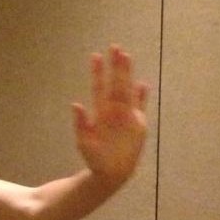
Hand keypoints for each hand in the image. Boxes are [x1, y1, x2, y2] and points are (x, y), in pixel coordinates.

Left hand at [72, 46, 149, 183]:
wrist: (109, 172)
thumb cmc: (94, 158)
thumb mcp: (83, 142)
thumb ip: (81, 124)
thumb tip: (76, 104)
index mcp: (100, 113)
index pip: (99, 88)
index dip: (98, 72)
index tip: (96, 56)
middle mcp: (113, 110)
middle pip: (116, 84)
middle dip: (116, 66)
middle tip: (115, 47)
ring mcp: (126, 116)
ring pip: (128, 91)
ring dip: (128, 74)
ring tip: (126, 56)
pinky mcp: (138, 125)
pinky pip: (140, 107)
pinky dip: (142, 97)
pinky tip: (143, 85)